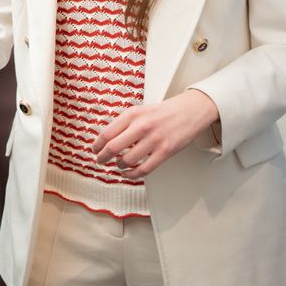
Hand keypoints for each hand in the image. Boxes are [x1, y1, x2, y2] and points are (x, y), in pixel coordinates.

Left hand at [91, 89, 219, 178]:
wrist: (190, 110)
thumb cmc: (163, 112)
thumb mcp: (140, 111)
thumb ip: (124, 123)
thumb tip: (107, 140)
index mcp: (132, 114)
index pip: (106, 133)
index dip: (97, 145)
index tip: (94, 150)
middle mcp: (141, 126)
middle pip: (113, 147)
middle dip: (102, 157)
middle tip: (100, 160)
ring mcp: (154, 139)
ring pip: (127, 160)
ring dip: (119, 165)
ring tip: (118, 165)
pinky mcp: (165, 151)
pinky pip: (144, 169)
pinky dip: (132, 174)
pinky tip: (129, 173)